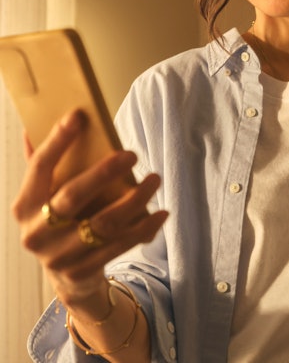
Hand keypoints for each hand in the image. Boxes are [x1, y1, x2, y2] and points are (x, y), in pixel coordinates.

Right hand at [12, 109, 167, 302]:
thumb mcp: (44, 195)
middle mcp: (37, 232)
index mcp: (24, 205)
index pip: (39, 166)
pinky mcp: (84, 271)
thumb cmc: (58, 219)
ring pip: (103, 224)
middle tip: (132, 154)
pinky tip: (161, 214)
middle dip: (104, 173)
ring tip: (154, 179)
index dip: (57, 140)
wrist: (66, 275)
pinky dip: (144, 228)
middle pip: (73, 196)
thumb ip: (41, 163)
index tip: (78, 116)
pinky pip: (119, 246)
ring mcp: (60, 256)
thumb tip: (31, 126)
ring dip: (134, 200)